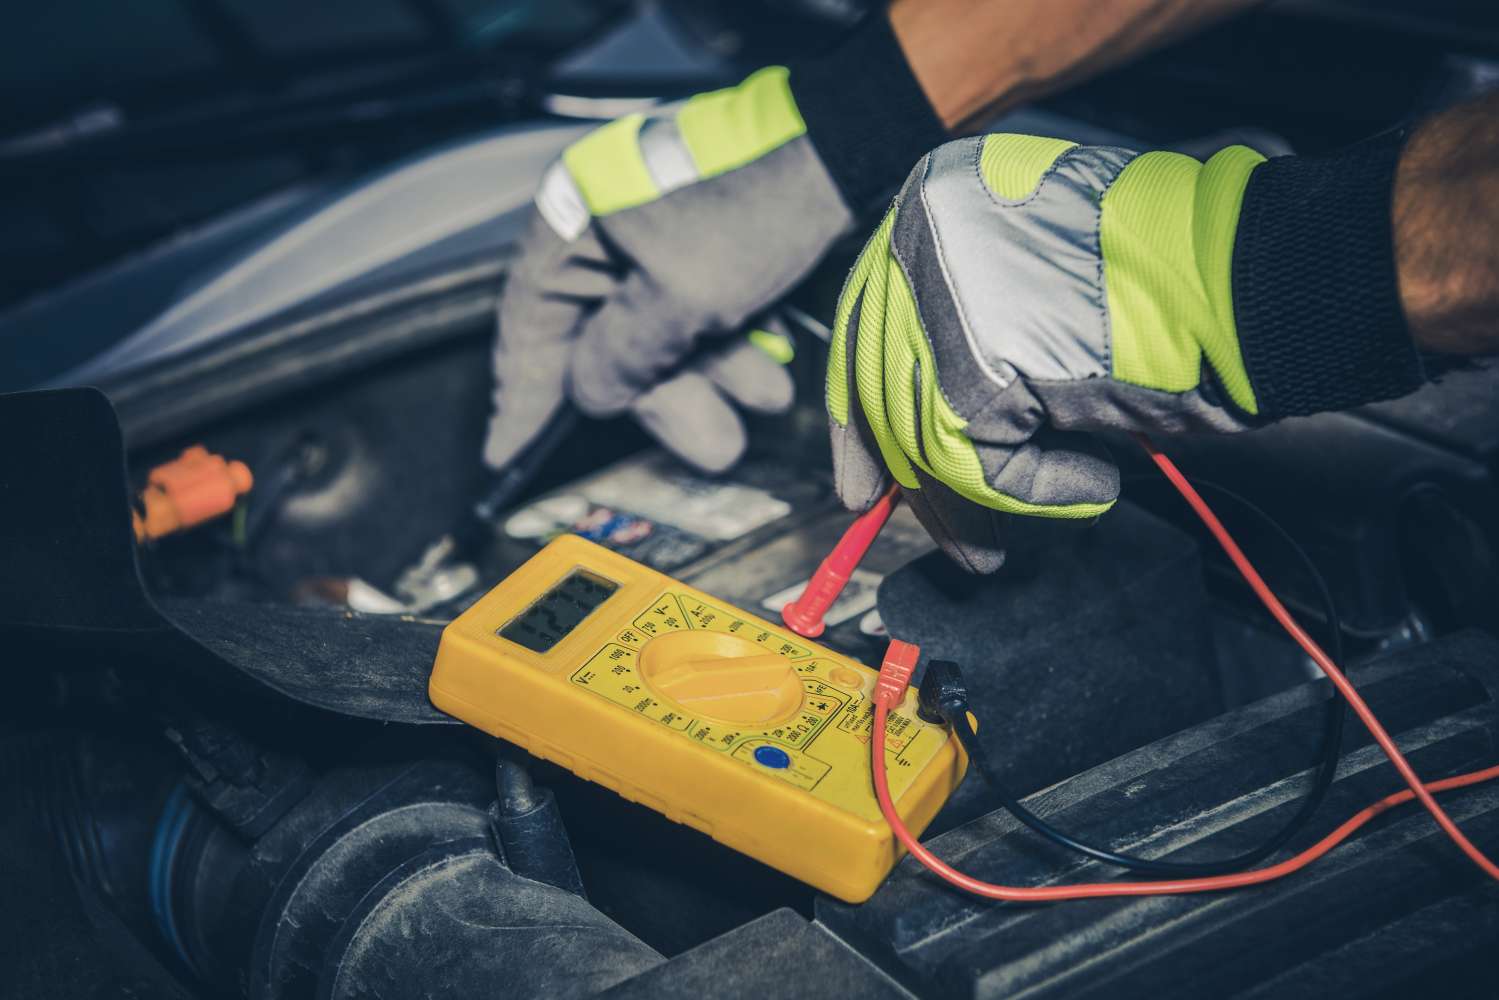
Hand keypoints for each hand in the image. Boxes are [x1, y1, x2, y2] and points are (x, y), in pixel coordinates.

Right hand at [485, 67, 852, 474]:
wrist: (845, 147)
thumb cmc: (755, 205)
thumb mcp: (681, 297)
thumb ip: (624, 356)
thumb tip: (591, 395)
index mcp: (574, 222)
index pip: (529, 325)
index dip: (522, 396)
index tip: (509, 452)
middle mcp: (604, 231)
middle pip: (606, 342)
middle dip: (665, 398)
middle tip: (711, 443)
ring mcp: (654, 238)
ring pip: (663, 336)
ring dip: (713, 378)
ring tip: (765, 398)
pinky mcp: (703, 244)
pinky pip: (700, 314)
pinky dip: (731, 348)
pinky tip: (772, 372)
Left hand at [827, 133, 1267, 569]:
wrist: (1255, 285)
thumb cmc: (1174, 292)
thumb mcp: (1039, 298)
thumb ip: (963, 341)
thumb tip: (899, 442)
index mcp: (936, 196)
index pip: (865, 323)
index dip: (861, 417)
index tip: (865, 480)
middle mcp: (923, 230)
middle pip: (881, 382)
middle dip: (912, 477)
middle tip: (950, 539)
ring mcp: (941, 288)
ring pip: (921, 429)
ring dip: (980, 499)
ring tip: (1030, 525)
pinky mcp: (972, 358)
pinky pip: (972, 459)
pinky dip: (1032, 491)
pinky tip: (1092, 482)